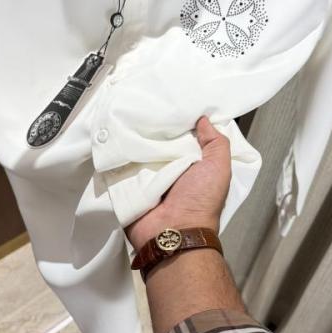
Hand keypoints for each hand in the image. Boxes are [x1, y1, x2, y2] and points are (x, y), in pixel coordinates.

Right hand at [124, 115, 231, 252]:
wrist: (172, 231)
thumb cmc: (200, 202)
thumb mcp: (219, 169)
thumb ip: (216, 144)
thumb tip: (204, 120)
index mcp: (191, 164)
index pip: (183, 136)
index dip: (179, 120)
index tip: (171, 101)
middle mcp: (169, 169)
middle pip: (158, 140)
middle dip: (153, 125)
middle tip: (145, 104)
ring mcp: (147, 177)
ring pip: (138, 150)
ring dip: (133, 138)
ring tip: (126, 115)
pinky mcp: (128, 185)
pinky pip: (121, 165)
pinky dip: (118, 153)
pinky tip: (112, 135)